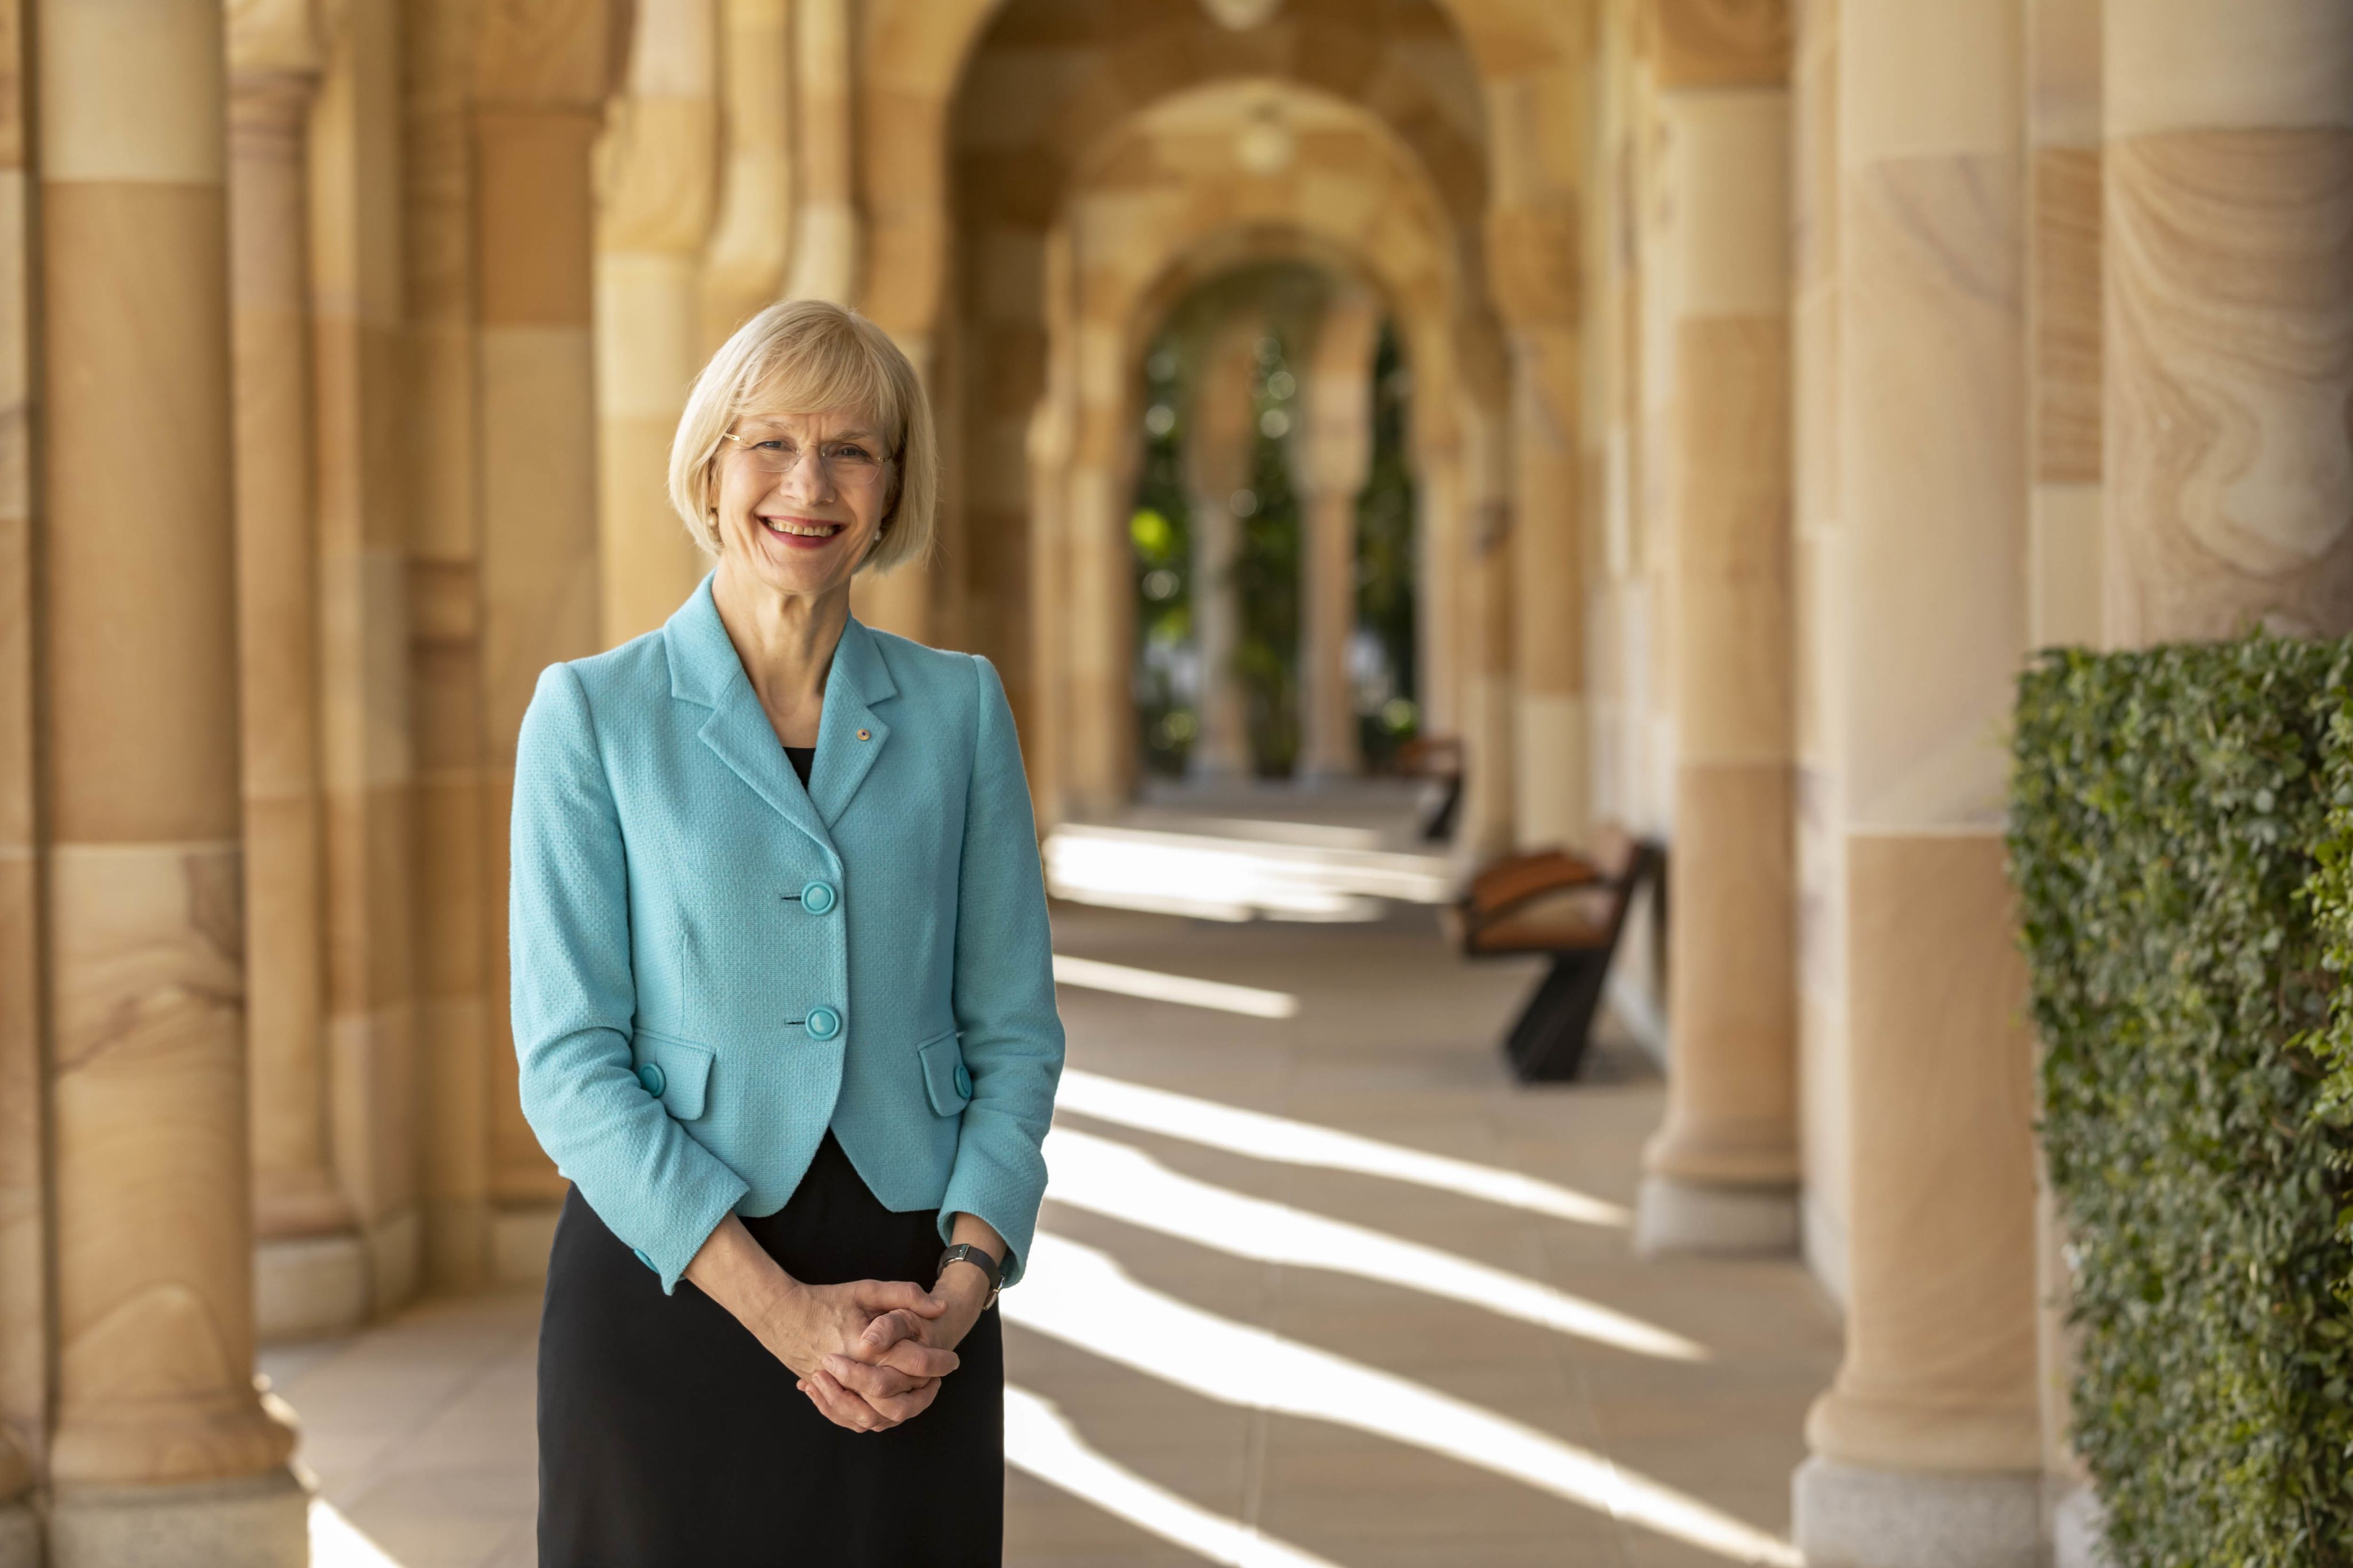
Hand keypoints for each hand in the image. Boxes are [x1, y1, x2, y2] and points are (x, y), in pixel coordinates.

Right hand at [797, 1263, 993, 1429]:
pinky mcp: (826, 1397)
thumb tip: (940, 1309)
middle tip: (937, 1381)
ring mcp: (836, 1390)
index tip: (952, 1360)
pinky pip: (854, 1421)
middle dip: (925, 1396)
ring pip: (877, 1418)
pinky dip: (875, 1418)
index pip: (916, 1364)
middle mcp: (852, 1375)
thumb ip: (905, 1295)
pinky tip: (888, 1404)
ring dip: (903, 1410)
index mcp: (868, 1348)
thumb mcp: (867, 1290)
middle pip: (899, 1403)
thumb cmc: (827, 1300)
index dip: (940, 1363)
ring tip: (918, 1394)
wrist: (782, 1314)